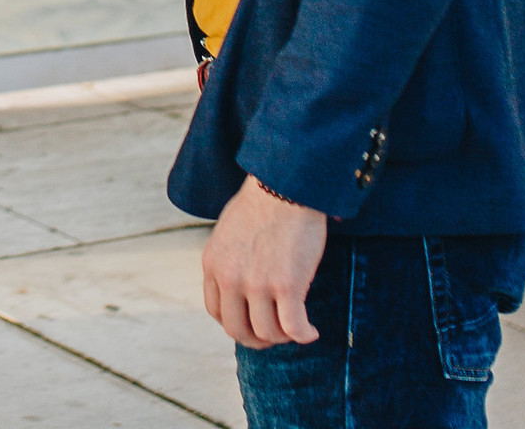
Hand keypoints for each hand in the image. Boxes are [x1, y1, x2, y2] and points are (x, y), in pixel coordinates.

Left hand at [200, 175, 327, 348]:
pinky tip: (311, 331)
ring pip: (268, 333)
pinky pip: (294, 329)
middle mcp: (230, 277)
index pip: (216, 312)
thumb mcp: (228, 234)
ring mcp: (258, 284)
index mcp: (213, 264)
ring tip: (295, 327)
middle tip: (275, 334)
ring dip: (283, 336)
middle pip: (238, 330)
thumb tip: (237, 290)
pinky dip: (304, 335)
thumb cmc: (262, 205)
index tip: (252, 322)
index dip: (236, 324)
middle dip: (257, 338)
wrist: (286, 186)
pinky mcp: (287, 286)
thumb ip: (227, 262)